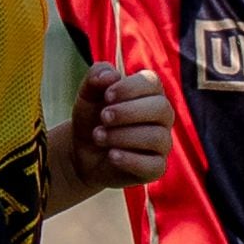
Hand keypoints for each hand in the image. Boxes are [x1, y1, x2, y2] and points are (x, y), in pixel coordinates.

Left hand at [55, 63, 169, 195]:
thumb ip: (97, 76)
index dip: (130, 88)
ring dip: (123, 136)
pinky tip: (111, 155)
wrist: (81, 153)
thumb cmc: (91, 118)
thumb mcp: (87, 94)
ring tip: (98, 137)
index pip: (152, 83)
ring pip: (156, 137)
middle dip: (129, 112)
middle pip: (161, 108)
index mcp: (149, 93)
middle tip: (103, 117)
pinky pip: (154, 165)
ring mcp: (162, 143)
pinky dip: (130, 160)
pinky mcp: (156, 167)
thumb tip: (112, 76)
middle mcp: (162, 116)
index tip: (106, 96)